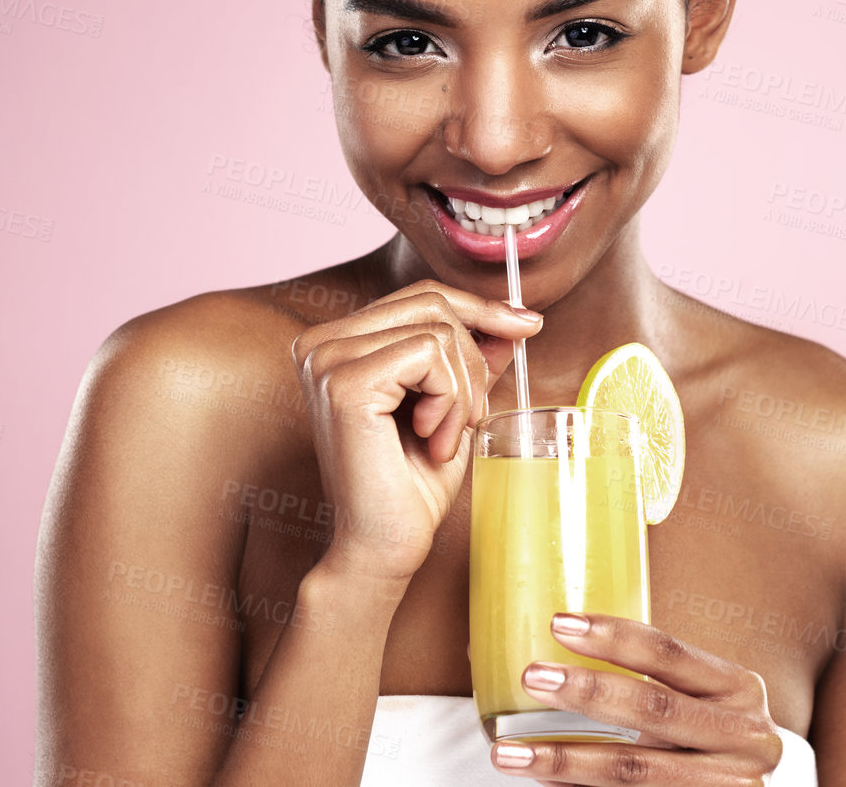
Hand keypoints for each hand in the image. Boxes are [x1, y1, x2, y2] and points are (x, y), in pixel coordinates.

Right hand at [291, 278, 541, 585]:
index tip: (526, 324)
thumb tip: (510, 319)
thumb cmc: (410, 486)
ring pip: (438, 331)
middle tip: (469, 419)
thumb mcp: (451, 406)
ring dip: (462, 390)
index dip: (478, 307)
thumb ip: (469, 359)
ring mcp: (327, 360)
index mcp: (335, 344)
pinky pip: (430, 355)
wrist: (382, 548)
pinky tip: (433, 439)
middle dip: (473, 359)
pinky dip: (450, 400)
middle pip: (431, 304)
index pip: (419, 296)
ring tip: (444, 437)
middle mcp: (320, 344)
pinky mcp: (345, 382)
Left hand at [488, 613, 784, 784]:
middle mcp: (746, 737)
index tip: (558, 623)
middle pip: (653, 708)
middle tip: (532, 677)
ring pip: (635, 770)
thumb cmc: (710, 737)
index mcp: (739, 689)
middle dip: (586, 692)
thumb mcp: (701, 701)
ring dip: (565, 760)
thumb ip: (648, 680)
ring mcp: (732, 785)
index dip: (613, 636)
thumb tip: (544, 647)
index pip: (669, 652)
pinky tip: (544, 781)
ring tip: (510, 752)